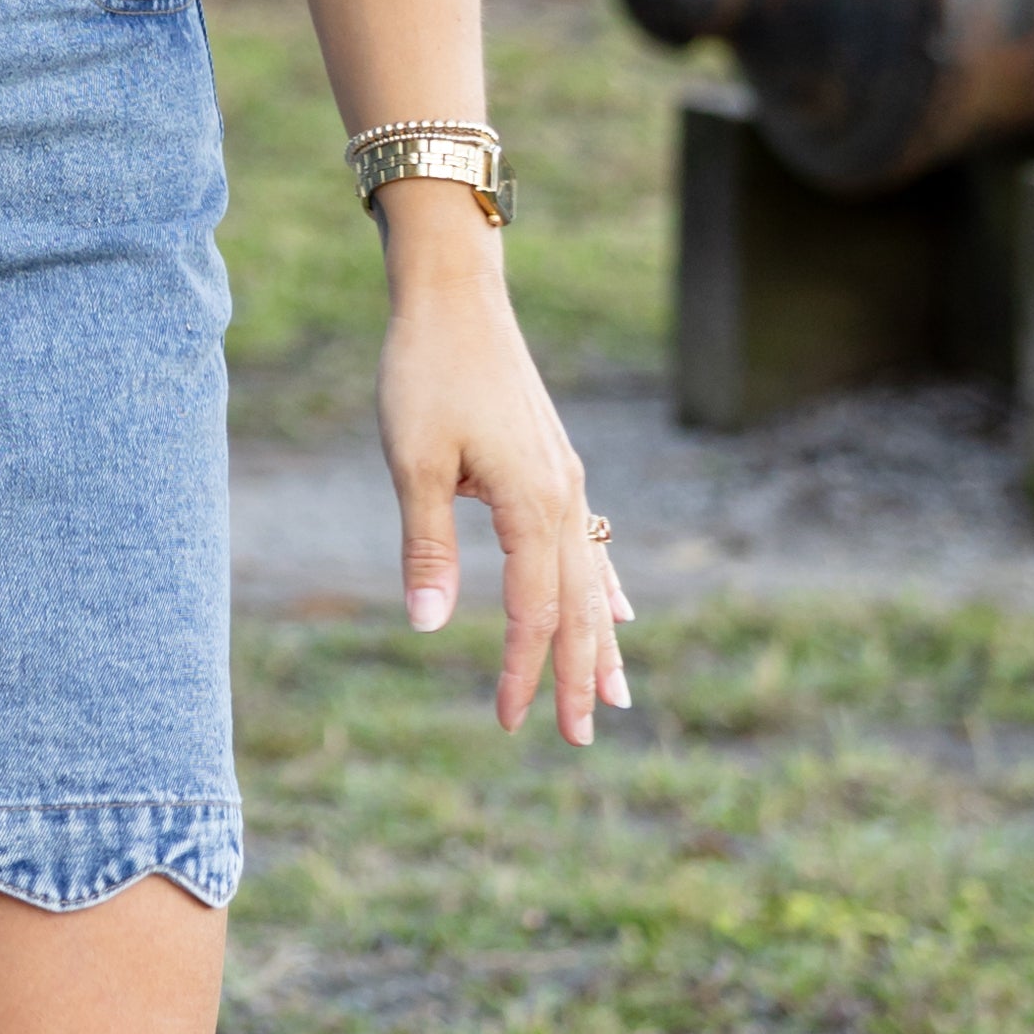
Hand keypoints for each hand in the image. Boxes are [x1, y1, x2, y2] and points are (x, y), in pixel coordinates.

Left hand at [374, 229, 632, 747]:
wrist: (455, 295)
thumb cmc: (425, 372)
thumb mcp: (413, 462)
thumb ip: (426, 545)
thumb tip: (426, 626)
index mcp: (532, 503)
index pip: (534, 611)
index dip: (521, 669)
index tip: (506, 719)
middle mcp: (564, 497)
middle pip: (580, 607)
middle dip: (580, 675)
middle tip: (581, 737)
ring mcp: (567, 480)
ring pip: (594, 580)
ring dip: (603, 642)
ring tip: (619, 697)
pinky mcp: (555, 466)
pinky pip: (591, 545)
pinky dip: (605, 588)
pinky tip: (620, 614)